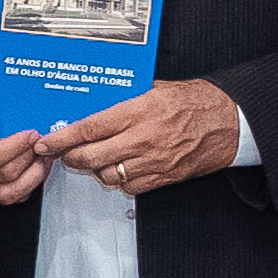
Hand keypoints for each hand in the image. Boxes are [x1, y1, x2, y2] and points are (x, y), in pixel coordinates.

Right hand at [0, 83, 52, 205]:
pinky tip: (37, 167)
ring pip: (12, 190)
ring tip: (45, 154)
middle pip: (5, 173)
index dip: (16, 147)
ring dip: (35, 172)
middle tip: (44, 141)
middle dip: (29, 157)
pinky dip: (30, 183)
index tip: (32, 134)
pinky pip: (14, 197)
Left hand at [43, 77, 246, 196]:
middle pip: (91, 157)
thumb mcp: (156, 89)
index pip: (89, 129)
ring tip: (94, 160)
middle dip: (72, 159)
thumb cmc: (194, 101)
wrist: (230, 121)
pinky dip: (120, 182)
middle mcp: (143, 138)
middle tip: (65, 154)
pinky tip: (119, 169)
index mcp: (138, 111)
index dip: (63, 139)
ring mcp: (154, 161)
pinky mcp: (165, 177)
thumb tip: (93, 105)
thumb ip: (125, 99)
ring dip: (95, 170)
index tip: (47, 143)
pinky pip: (131, 188)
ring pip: (108, 176)